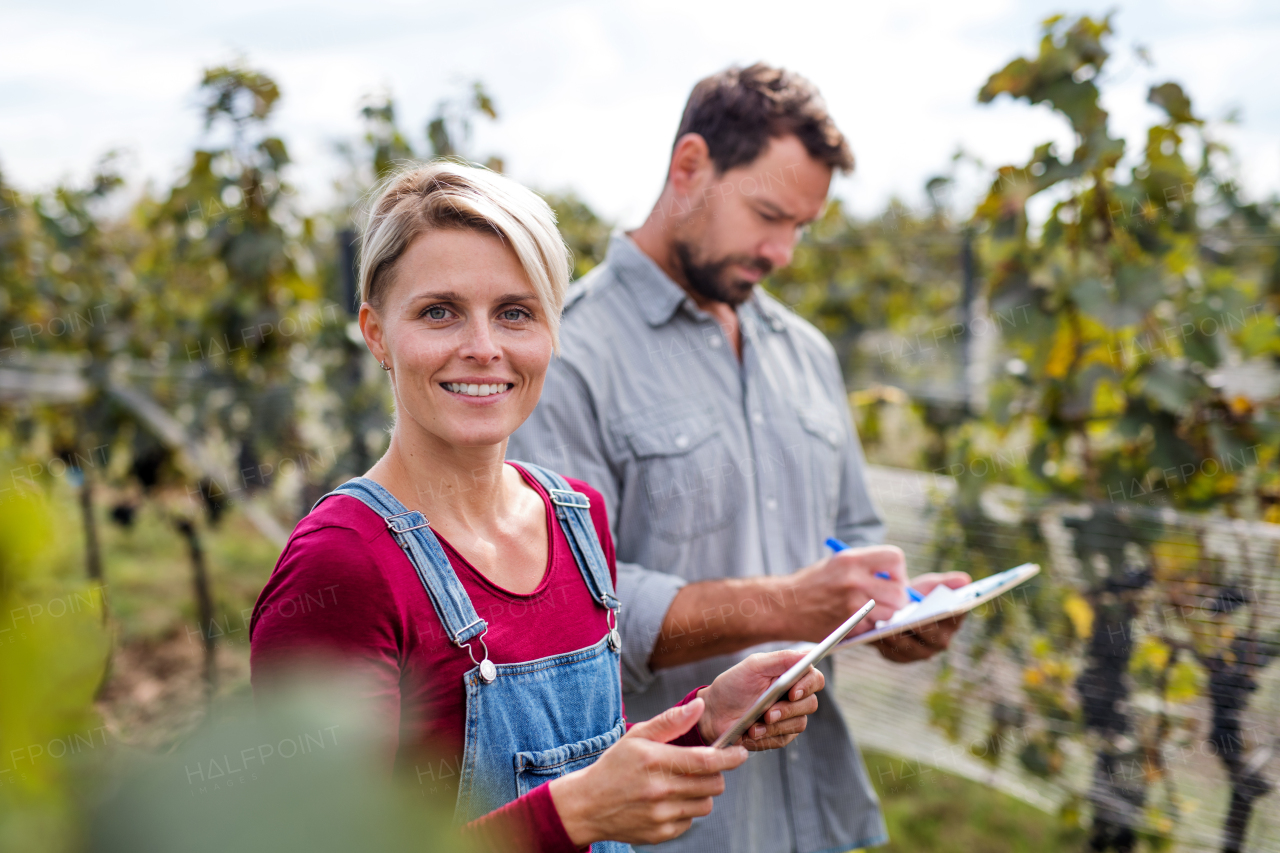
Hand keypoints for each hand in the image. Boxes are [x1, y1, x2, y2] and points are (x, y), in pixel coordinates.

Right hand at [548, 698, 747, 846]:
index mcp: (655, 761)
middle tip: (702, 766)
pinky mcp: (661, 834)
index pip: (706, 761)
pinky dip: (686, 810)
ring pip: (706, 805)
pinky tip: (668, 801)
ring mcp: (660, 816)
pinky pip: (690, 821)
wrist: (587, 805)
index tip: (741, 753)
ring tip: (682, 784)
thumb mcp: (637, 736)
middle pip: (713, 785)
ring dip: (702, 793)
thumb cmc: (615, 766)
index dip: (730, 757)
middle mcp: (659, 790)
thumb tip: (700, 705)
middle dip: (716, 773)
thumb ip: (671, 722)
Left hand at [695, 650, 824, 749]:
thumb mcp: (753, 666)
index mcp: (790, 676)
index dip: (808, 685)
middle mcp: (794, 696)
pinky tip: (752, 733)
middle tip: (768, 714)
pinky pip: (784, 739)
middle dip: (788, 710)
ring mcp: (788, 717)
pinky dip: (767, 736)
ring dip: (775, 726)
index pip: (815, 679)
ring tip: (753, 726)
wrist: (714, 713)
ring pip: (799, 724)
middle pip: (811, 704)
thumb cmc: (733, 685)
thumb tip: (808, 654)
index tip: (792, 692)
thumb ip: (781, 659)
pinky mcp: (780, 735)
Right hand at [781, 545, 908, 641]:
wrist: (784, 606)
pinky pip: (874, 627)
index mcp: (851, 560)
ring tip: (867, 610)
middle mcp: (854, 580)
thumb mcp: (837, 564)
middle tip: (887, 600)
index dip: (897, 571)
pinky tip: (853, 620)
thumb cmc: (812, 584)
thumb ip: (866, 568)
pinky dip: (868, 626)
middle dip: (897, 598)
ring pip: (891, 613)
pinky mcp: (849, 627)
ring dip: (885, 615)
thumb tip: (898, 579)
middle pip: (899, 592)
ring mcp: (852, 606)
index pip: (895, 558)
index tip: (890, 579)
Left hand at [873, 571, 970, 662]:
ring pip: (910, 649)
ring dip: (898, 639)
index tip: (938, 609)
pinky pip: (893, 654)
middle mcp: (941, 641)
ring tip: (886, 629)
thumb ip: (945, 583)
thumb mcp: (929, 586)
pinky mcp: (901, 657)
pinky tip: (874, 636)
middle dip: (920, 630)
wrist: (895, 608)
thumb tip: (966, 579)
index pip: (953, 620)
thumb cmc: (917, 596)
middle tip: (907, 622)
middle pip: (932, 638)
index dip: (947, 616)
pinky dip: (884, 646)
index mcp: (952, 622)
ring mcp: (921, 652)